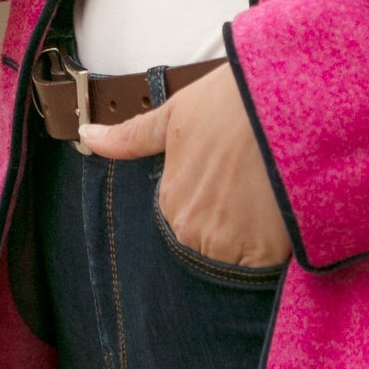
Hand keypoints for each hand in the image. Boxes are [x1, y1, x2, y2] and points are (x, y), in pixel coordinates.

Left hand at [80, 66, 290, 269]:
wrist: (282, 102)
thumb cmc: (229, 104)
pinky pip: (266, 266)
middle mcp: (192, 231)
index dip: (212, 199)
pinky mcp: (265, 254)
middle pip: (212, 242)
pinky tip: (283, 212)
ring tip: (269, 194)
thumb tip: (85, 135)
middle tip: (253, 184)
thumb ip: (131, 137)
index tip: (230, 179)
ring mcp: (228, 246)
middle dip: (232, 221)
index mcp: (171, 202)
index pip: (187, 220)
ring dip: (253, 236)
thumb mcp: (175, 115)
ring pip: (239, 256)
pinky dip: (275, 246)